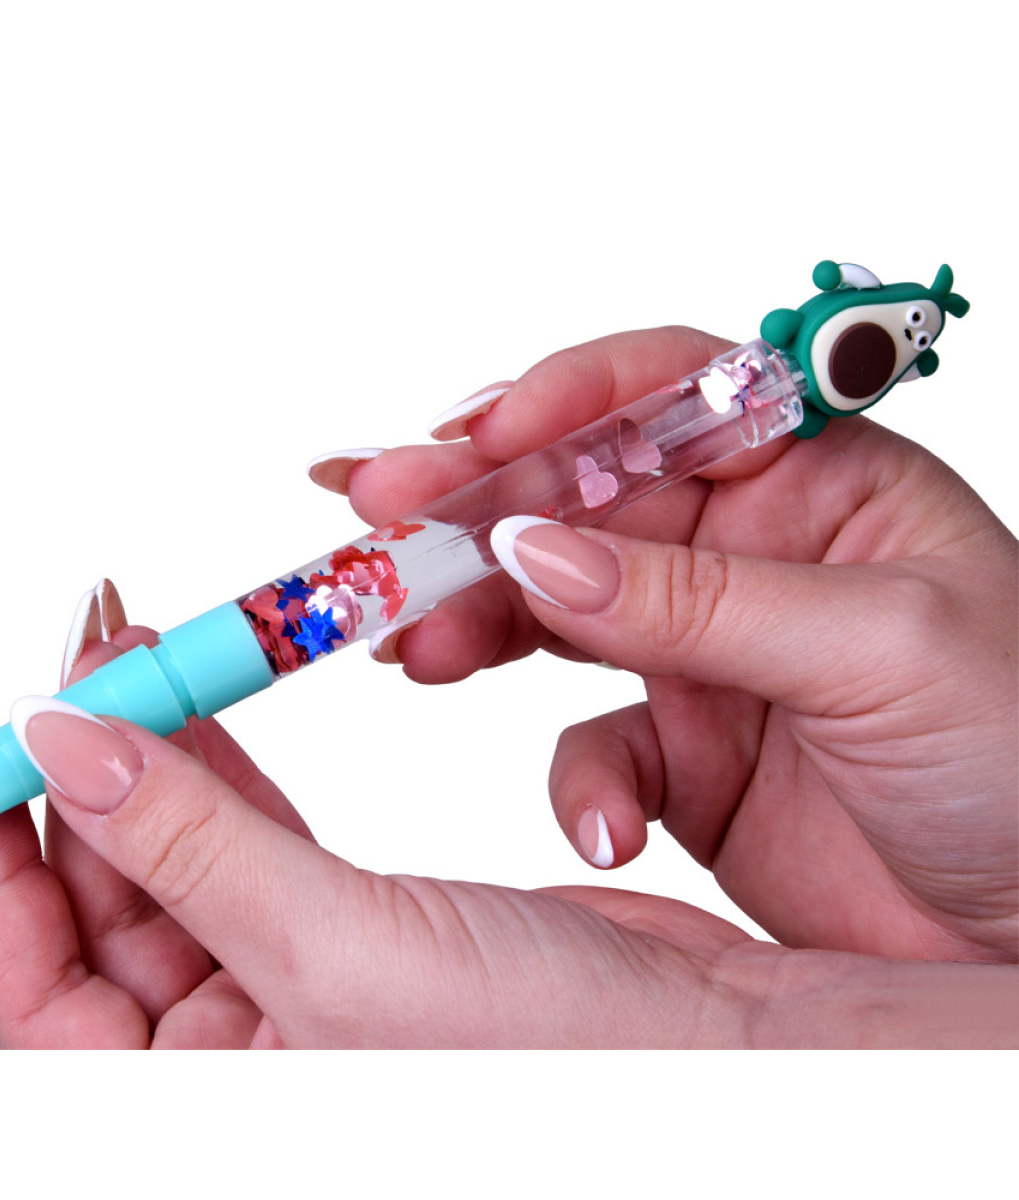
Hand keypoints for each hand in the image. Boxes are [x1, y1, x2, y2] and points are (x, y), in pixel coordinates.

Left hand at [0, 588, 760, 1047]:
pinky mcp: (350, 919)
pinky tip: (210, 694)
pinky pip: (251, 832)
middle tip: (83, 646)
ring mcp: (286, 980)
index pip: (30, 985)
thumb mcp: (332, 954)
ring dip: (157, 747)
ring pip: (177, 849)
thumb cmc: (552, 1058)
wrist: (718, 1039)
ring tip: (144, 643)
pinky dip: (226, 760)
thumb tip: (59, 748)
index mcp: (198, 1103)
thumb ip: (187, 849)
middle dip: (83, 767)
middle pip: (99, 896)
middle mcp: (229, 1052)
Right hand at [339, 328, 1018, 963]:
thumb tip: (535, 548)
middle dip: (472, 504)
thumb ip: (698, 599)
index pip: (668, 398)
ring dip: (475, 621)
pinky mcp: (678, 749)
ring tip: (405, 643)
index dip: (562, 403)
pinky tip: (605, 826)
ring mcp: (702, 649)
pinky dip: (577, 784)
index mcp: (818, 480)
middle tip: (371, 510)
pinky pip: (587, 742)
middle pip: (581, 498)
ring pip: (553, 607)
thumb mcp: (879, 650)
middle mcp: (747, 550)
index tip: (468, 438)